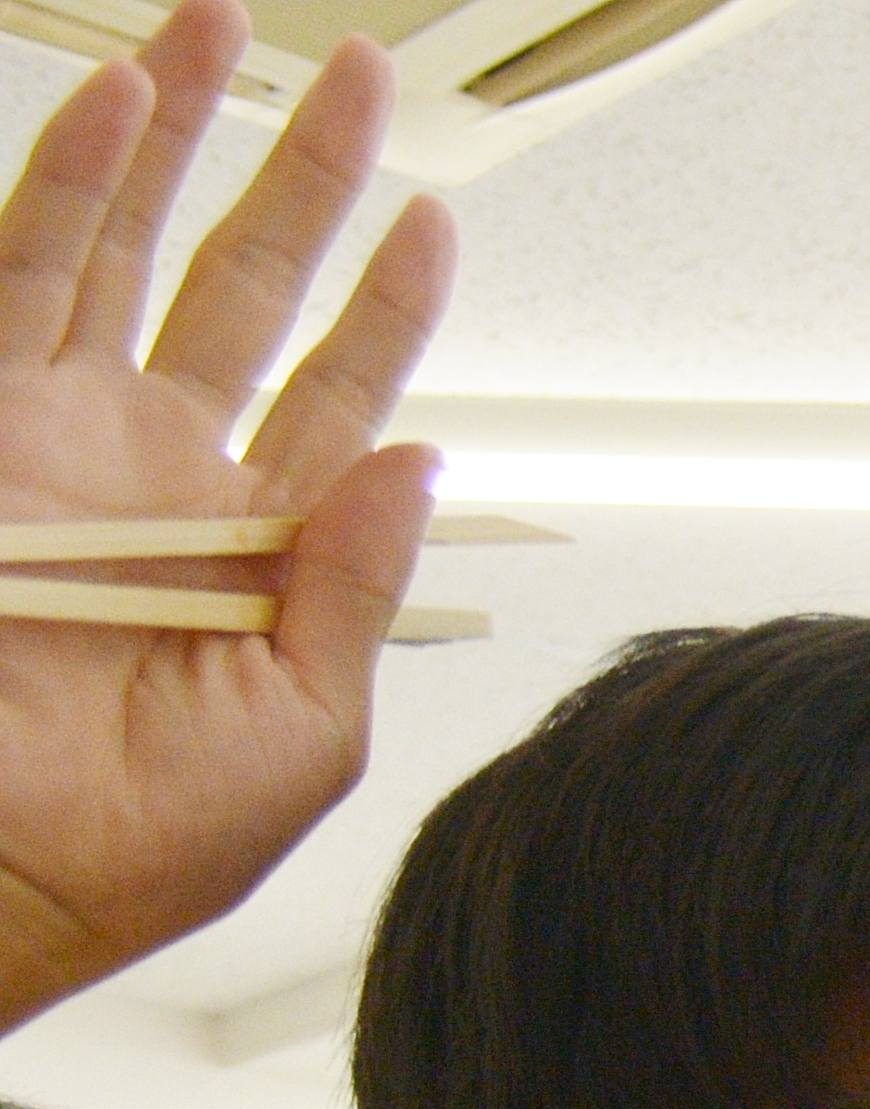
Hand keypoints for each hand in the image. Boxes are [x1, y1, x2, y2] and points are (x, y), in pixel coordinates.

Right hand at [0, 2, 452, 1030]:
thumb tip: (423, 461)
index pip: (343, 392)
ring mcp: (62, 436)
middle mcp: (159, 471)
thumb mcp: (301, 726)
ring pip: (129, 249)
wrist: (6, 872)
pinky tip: (118, 98)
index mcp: (256, 546)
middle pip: (245, 288)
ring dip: (176, 138)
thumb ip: (360, 586)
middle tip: (354, 77)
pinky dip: (69, 182)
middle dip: (297, 179)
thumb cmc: (144, 844)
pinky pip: (25, 275)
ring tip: (225, 31)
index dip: (389, 303)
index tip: (435, 219)